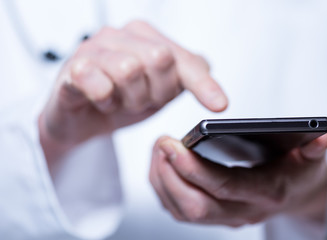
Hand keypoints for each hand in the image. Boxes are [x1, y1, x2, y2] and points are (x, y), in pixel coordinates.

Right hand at [39, 21, 227, 162]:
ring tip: (120, 101)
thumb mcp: (160, 92)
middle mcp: (122, 35)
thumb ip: (184, 79)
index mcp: (148, 37)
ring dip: (129, 99)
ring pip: (130, 70)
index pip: (184, 58)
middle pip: (160, 59)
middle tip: (141, 99)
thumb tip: (210, 70)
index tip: (219, 105)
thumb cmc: (121, 100)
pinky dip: (105, 101)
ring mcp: (95, 48)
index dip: (203, 83)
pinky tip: (101, 102)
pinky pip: (99, 84)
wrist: (83, 118)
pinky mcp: (73, 68)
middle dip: (156, 91)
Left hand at [150, 133, 326, 226]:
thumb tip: (319, 136)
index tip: (172, 144)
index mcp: (265, 193)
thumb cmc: (297, 173)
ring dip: (163, 180)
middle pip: (195, 205)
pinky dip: (163, 187)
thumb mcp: (310, 159)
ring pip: (182, 210)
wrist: (294, 195)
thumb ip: (313, 148)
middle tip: (161, 143)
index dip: (195, 168)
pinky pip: (178, 209)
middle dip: (171, 174)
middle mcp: (241, 211)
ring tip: (158, 149)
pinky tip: (161, 163)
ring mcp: (224, 217)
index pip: (225, 186)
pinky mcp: (211, 215)